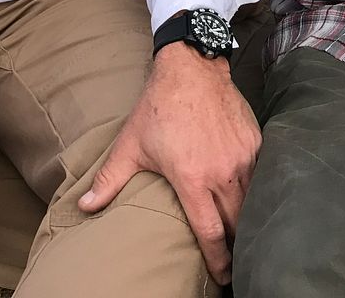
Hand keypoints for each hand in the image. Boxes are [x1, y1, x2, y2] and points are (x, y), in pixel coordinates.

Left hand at [78, 43, 260, 285]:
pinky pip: (260, 175)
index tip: (222, 276)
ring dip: (247, 218)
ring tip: (242, 233)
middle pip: (237, 222)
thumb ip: (109, 180)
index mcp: (192, 179)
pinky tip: (250, 196)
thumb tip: (84, 207)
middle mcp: (222, 171)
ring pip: (252, 200)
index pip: (211, 232)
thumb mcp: (130, 145)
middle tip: (233, 260)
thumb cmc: (158, 108)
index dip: (218, 259)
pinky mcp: (255, 143)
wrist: (190, 68)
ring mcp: (243, 157)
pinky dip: (255, 189)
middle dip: (236, 244)